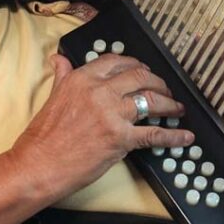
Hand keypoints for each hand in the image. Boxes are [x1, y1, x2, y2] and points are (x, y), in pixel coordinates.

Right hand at [9, 53, 192, 198]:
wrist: (38, 165)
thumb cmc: (42, 137)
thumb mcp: (52, 97)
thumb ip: (63, 75)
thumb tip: (59, 59)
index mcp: (83, 79)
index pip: (117, 61)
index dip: (136, 65)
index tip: (144, 71)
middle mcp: (100, 91)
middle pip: (140, 76)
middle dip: (158, 82)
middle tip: (164, 90)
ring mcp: (112, 114)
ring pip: (151, 100)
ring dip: (169, 104)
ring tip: (176, 108)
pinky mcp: (121, 139)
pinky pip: (155, 134)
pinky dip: (174, 136)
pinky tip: (184, 136)